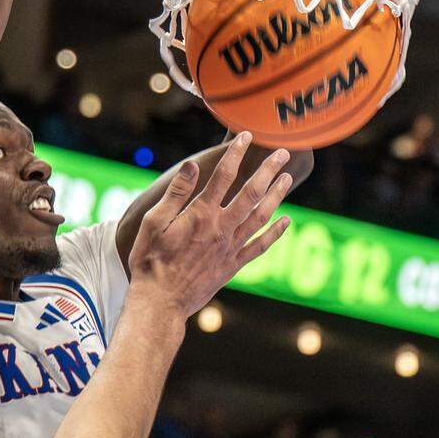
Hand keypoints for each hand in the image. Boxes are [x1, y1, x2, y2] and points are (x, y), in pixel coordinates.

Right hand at [126, 132, 292, 318]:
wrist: (161, 301)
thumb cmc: (151, 259)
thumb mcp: (154, 222)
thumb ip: (176, 193)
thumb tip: (192, 165)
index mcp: (200, 214)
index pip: (223, 176)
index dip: (236, 153)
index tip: (246, 136)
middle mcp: (221, 228)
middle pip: (251, 193)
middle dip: (268, 171)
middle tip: (283, 153)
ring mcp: (230, 247)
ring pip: (261, 216)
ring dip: (277, 196)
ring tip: (287, 179)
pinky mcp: (233, 265)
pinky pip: (260, 246)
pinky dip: (275, 232)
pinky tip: (286, 221)